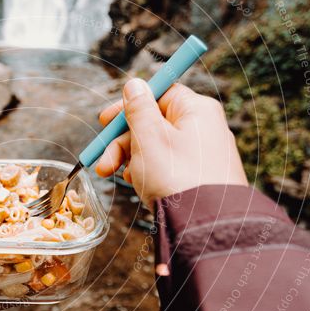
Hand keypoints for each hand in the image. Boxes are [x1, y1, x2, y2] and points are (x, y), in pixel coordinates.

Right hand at [95, 80, 247, 206]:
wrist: (206, 225)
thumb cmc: (177, 178)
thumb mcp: (148, 138)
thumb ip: (138, 108)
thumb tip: (135, 85)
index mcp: (196, 110)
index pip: (158, 93)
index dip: (128, 106)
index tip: (105, 120)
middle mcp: (204, 128)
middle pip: (154, 123)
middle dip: (122, 142)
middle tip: (102, 162)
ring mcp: (204, 154)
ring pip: (159, 147)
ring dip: (131, 159)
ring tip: (117, 178)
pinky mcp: (202, 177)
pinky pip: (169, 166)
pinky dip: (149, 172)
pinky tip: (138, 185)